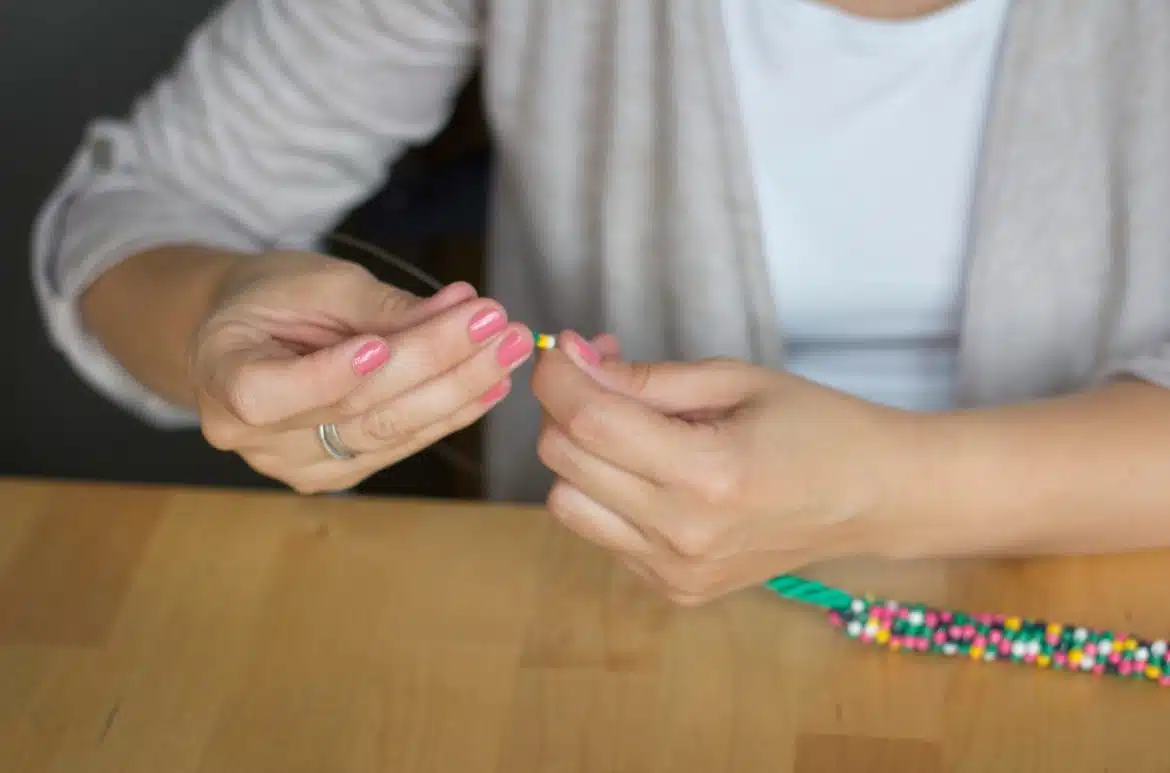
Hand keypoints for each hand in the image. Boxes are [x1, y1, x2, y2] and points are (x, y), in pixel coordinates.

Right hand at [191, 251, 534, 492]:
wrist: (247, 335)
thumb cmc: (272, 297)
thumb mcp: (314, 281)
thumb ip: (380, 306)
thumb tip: (458, 311)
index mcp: (221, 376)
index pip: (269, 391)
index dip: (328, 374)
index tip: (383, 344)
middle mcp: (250, 436)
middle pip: (354, 408)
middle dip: (435, 362)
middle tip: (495, 324)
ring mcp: (294, 464)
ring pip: (388, 431)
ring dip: (460, 388)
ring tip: (507, 348)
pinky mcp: (337, 472)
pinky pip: (402, 444)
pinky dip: (452, 411)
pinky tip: (492, 382)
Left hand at [532, 332, 913, 604]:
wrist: (875, 499)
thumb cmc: (817, 426)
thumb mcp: (736, 380)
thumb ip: (644, 377)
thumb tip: (569, 358)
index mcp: (708, 474)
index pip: (588, 421)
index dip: (558, 375)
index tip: (563, 346)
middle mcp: (684, 534)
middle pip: (564, 462)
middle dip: (565, 406)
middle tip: (602, 374)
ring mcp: (677, 571)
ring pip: (567, 503)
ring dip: (580, 456)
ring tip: (625, 426)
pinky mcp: (677, 588)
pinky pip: (603, 533)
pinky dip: (609, 494)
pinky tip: (653, 471)